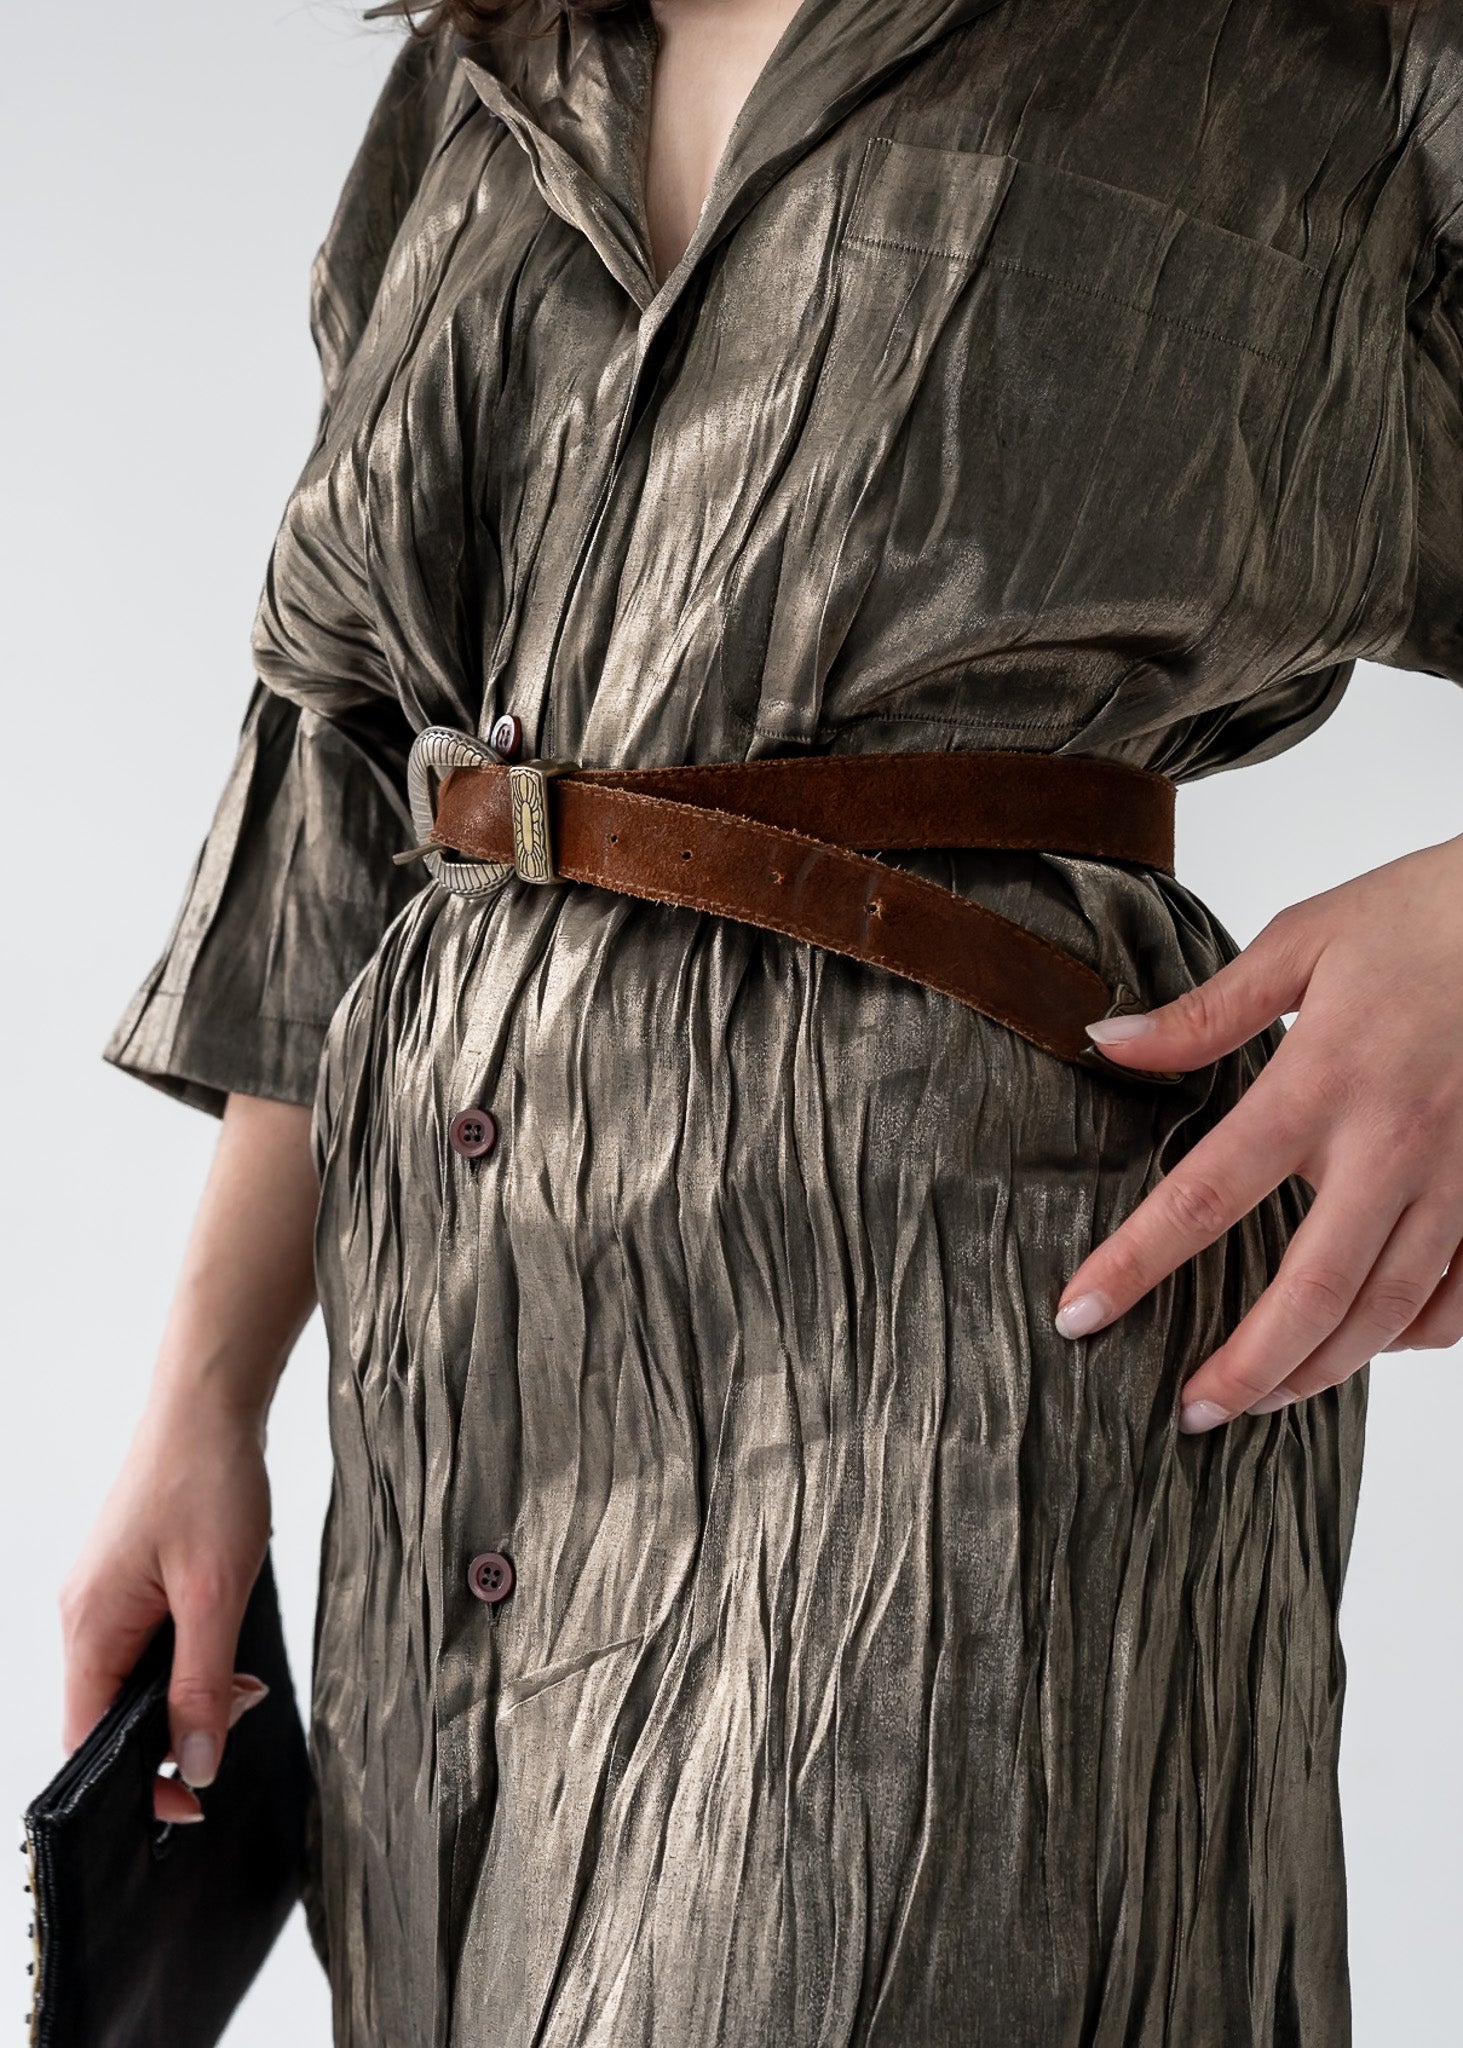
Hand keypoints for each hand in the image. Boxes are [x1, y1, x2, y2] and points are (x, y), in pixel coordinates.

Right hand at [59, 1393, 271, 1822]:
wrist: (208, 1402)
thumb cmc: (209, 1483)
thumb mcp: (217, 1594)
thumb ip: (201, 1686)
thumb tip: (193, 1765)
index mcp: (88, 1628)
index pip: (87, 1742)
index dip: (134, 1784)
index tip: (191, 1802)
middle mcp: (81, 1616)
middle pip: (108, 1716)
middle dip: (171, 1734)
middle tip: (236, 1716)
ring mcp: (99, 1596)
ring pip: (130, 1680)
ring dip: (184, 1694)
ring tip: (240, 1682)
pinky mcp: (124, 1577)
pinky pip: (142, 1643)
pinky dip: (183, 1658)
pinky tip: (223, 1645)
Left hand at [1053, 833, 1462, 1429]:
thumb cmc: (1431, 913)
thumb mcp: (1307, 939)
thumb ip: (1207, 1011)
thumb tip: (1107, 1040)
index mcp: (1324, 1079)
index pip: (1206, 1193)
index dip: (1136, 1264)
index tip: (1080, 1315)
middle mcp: (1393, 1145)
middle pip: (1310, 1290)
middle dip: (1245, 1367)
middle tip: (1189, 1414)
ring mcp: (1460, 1178)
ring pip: (1389, 1310)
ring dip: (1322, 1369)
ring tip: (1262, 1401)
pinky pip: (1461, 1296)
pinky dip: (1414, 1335)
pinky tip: (1367, 1349)